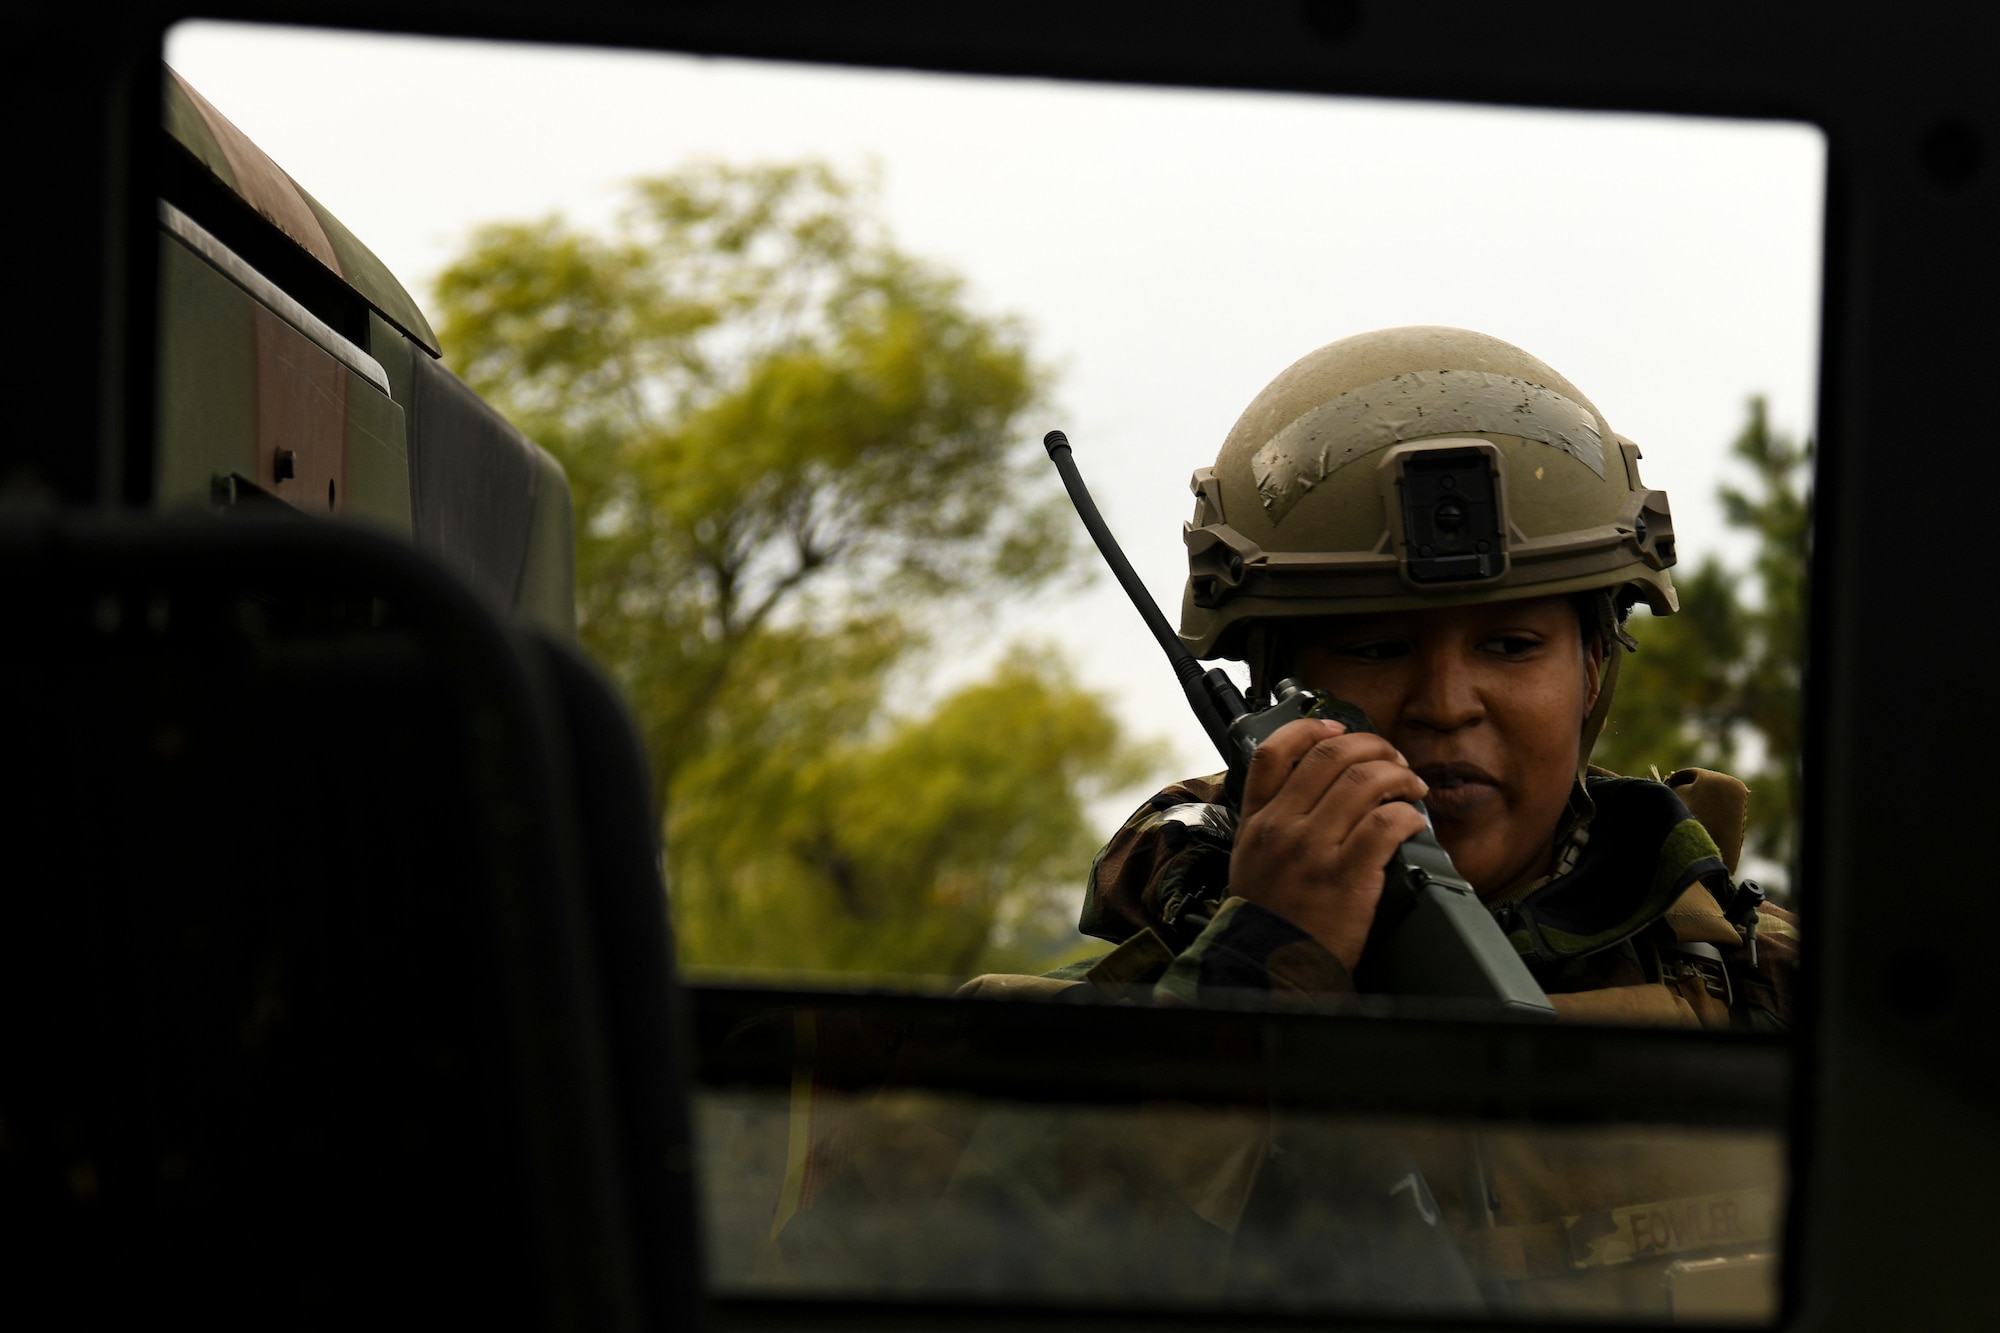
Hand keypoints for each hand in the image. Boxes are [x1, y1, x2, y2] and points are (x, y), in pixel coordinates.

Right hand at [1228, 717, 1430, 971]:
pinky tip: (1411, 821)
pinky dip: (1406, 814)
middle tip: (1392, 757)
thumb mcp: (1251, 857)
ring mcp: (1312, 850)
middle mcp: (1282, 827)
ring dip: (1398, 776)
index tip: (1336, 728)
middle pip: (1330, 757)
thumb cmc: (1269, 916)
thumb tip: (1316, 783)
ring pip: (1363, 782)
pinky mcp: (1346, 876)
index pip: (1274, 753)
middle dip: (1372, 746)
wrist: (1271, 966)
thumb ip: (1274, 819)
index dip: (1310, 729)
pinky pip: (1385, 824)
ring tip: (1412, 786)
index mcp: (1257, 820)